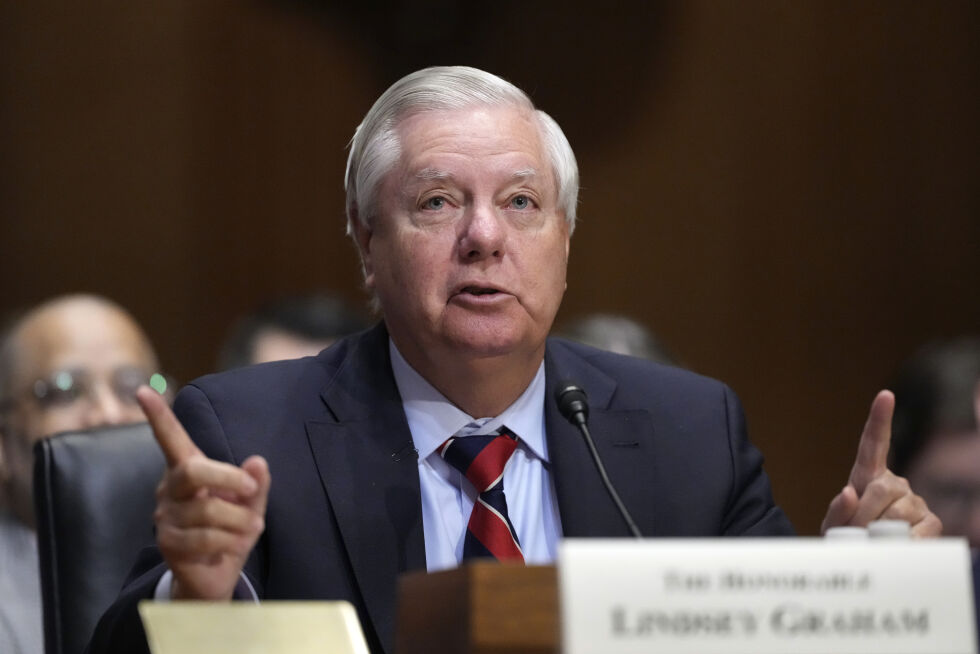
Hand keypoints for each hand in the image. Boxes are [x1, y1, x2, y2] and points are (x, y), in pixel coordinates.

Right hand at [138, 386, 269, 598]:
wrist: (217, 574)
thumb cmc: (232, 529)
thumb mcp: (250, 503)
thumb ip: (255, 483)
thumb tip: (257, 461)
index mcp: (188, 470)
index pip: (170, 439)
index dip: (158, 416)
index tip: (143, 390)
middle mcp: (170, 489)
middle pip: (193, 471)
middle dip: (228, 479)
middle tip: (250, 491)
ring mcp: (165, 517)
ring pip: (208, 510)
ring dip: (239, 521)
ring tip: (246, 529)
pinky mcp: (168, 543)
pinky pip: (206, 538)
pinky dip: (230, 542)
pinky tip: (230, 547)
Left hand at [820, 390, 941, 537]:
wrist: (867, 562)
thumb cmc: (847, 541)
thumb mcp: (832, 526)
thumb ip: (836, 511)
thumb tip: (849, 493)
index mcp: (868, 477)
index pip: (873, 444)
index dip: (879, 419)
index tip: (885, 395)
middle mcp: (896, 484)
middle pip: (879, 490)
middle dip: (861, 516)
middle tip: (855, 534)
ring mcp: (916, 502)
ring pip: (896, 512)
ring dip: (878, 532)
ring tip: (872, 542)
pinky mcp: (932, 523)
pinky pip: (919, 531)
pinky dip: (904, 542)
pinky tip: (898, 546)